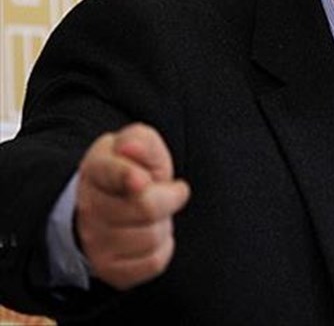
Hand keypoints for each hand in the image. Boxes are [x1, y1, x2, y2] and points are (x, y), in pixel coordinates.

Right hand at [75, 123, 190, 289]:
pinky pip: (154, 261)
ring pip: (152, 237)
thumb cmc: (134, 169)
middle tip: (162, 191)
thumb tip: (131, 149)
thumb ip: (140, 141)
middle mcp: (89, 208)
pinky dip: (163, 248)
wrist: (115, 202)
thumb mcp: (139, 144)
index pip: (112, 173)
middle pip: (146, 208)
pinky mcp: (111, 269)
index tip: (143, 178)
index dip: (130, 176)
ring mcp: (95, 242)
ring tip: (152, 215)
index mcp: (96, 170)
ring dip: (163, 224)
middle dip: (166, 198)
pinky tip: (151, 234)